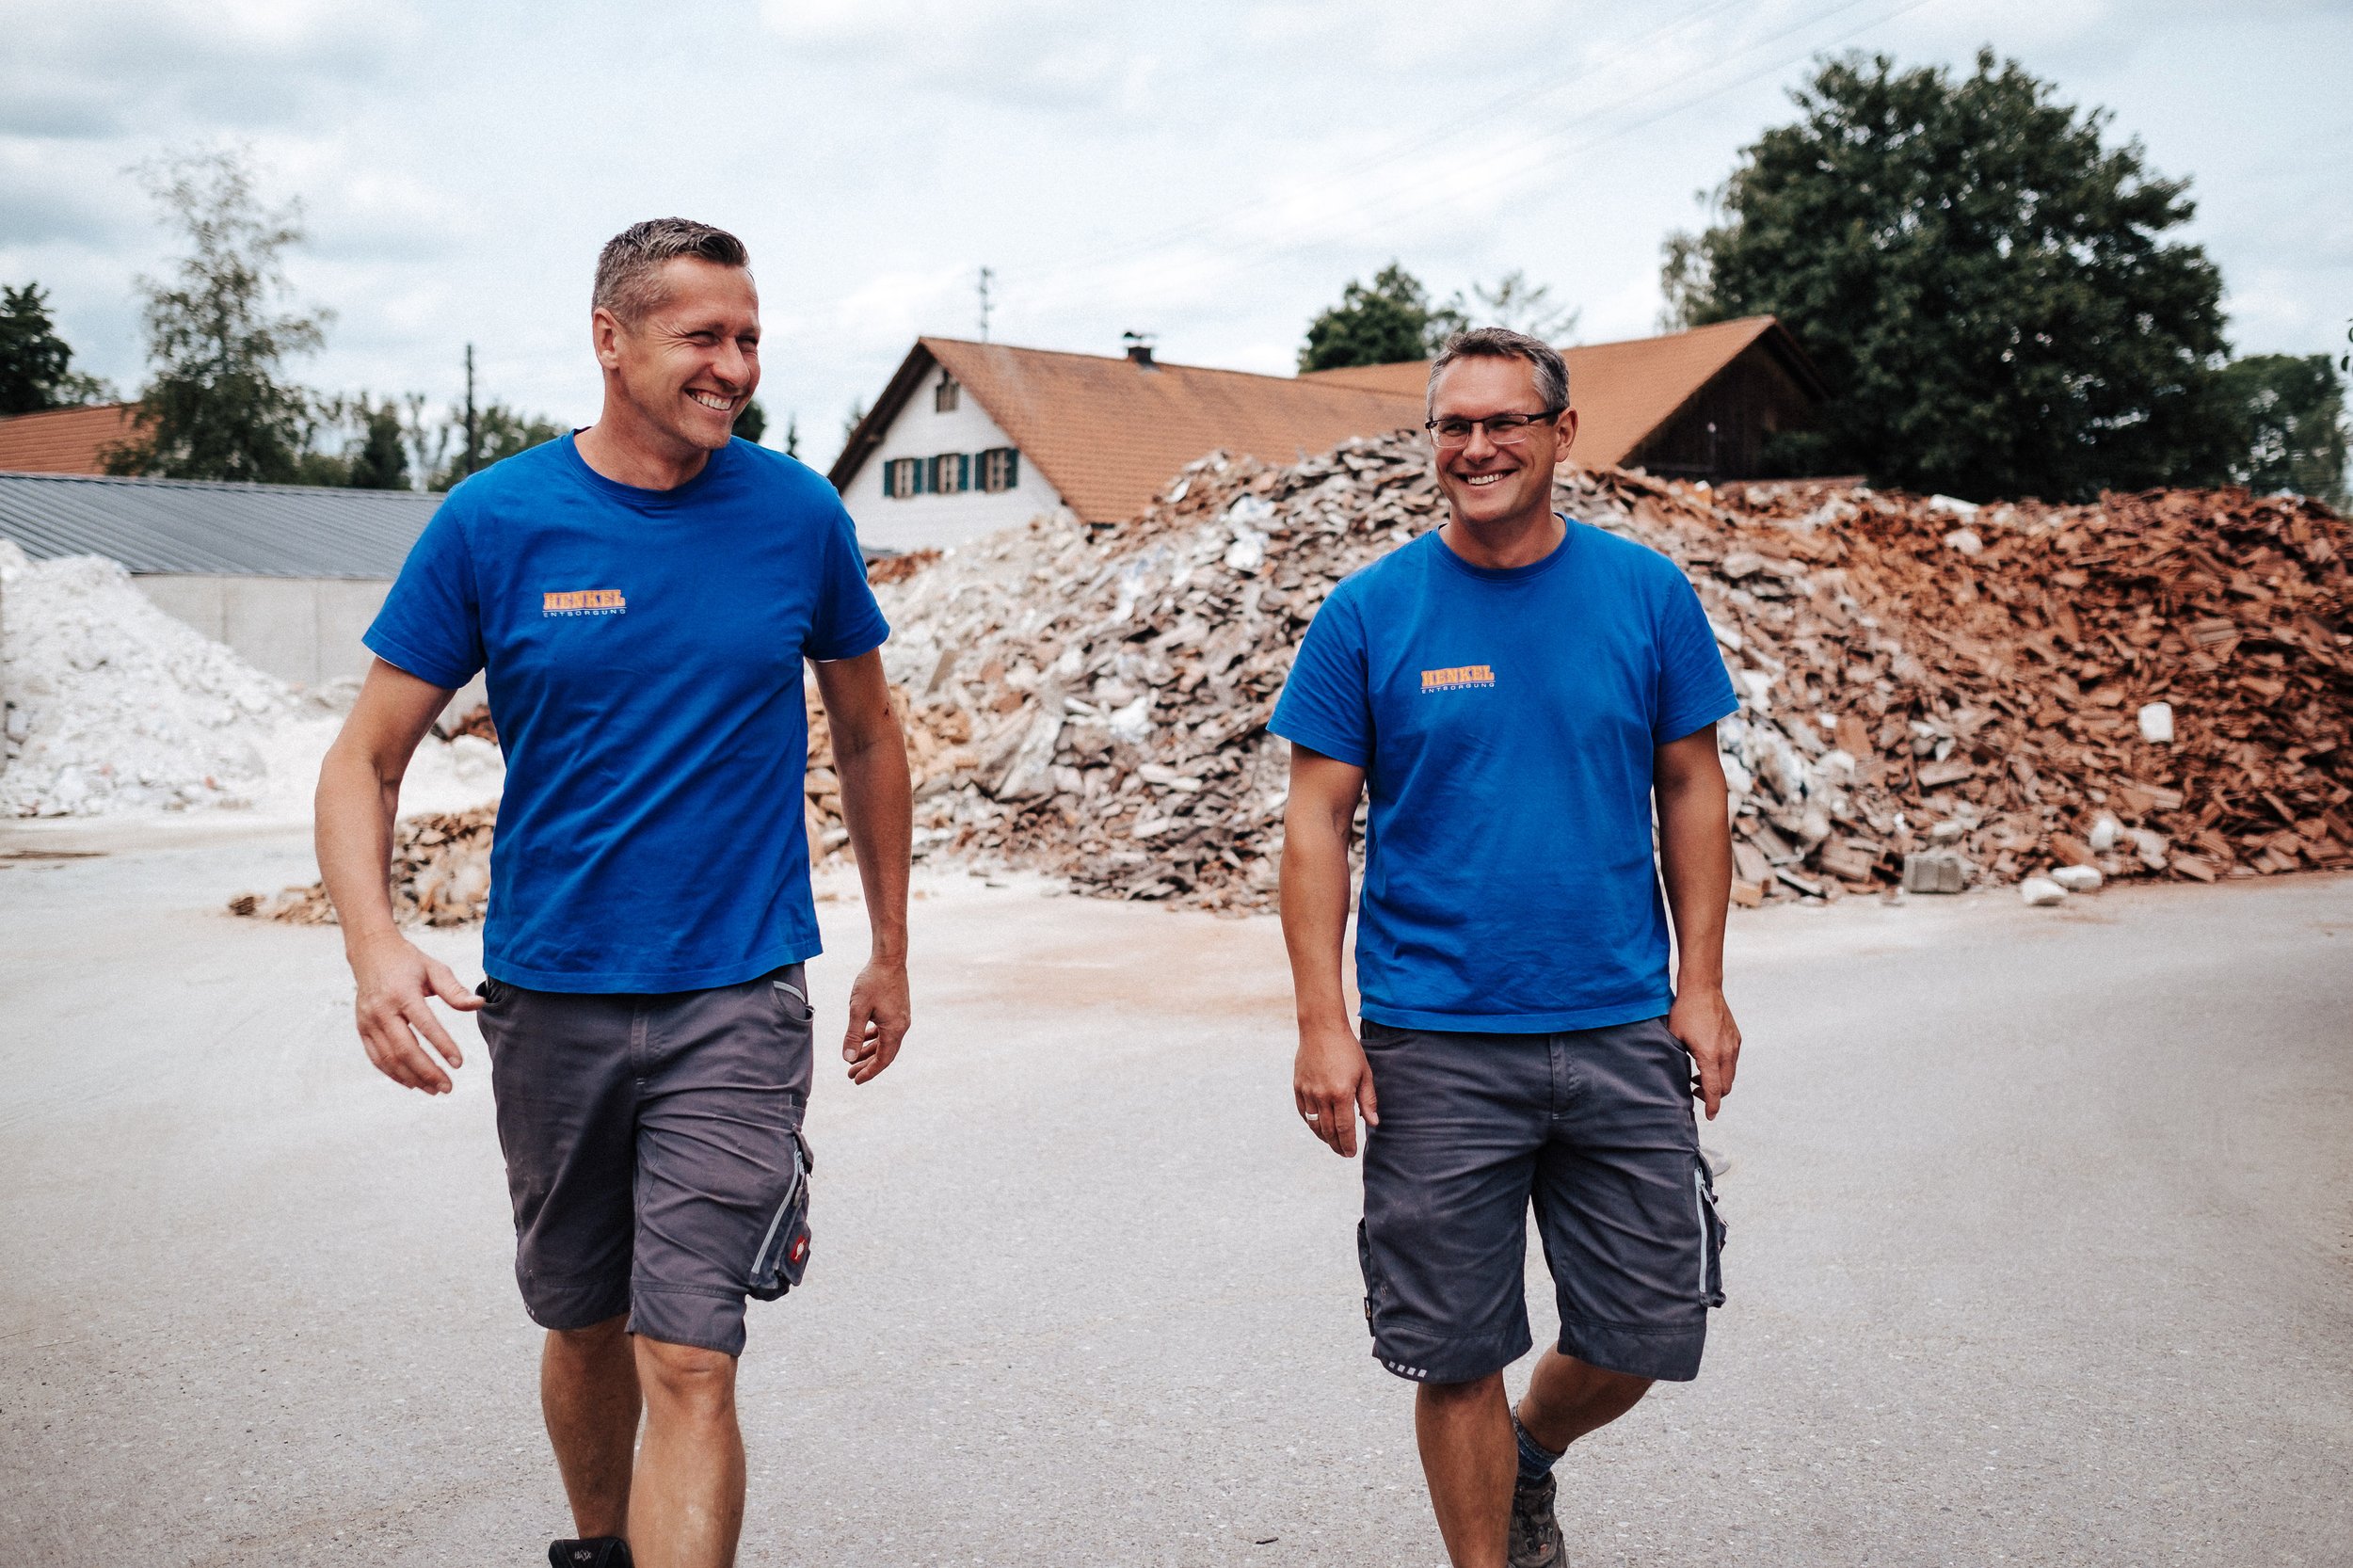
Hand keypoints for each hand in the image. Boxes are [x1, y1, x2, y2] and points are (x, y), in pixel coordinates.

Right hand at [348, 929, 479, 1094]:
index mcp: (402, 993)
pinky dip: (394, 1074)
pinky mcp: (362, 1029)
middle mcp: (382, 1010)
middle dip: (427, 1071)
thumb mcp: (435, 969)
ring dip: (412, 1078)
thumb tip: (479, 1005)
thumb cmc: (409, 962)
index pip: (425, 1025)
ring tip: (435, 1089)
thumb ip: (455, 991)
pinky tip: (413, 1083)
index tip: (459, 1063)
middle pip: (405, 1049)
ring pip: (389, 1058)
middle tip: (448, 1086)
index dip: (442, 1046)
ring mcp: (368, 1021)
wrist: (371, 953)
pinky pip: (377, 1058)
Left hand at [842, 956, 909, 1084]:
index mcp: (894, 1029)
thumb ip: (853, 1035)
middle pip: (885, 1054)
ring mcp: (901, 1018)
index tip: (855, 1080)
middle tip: (850, 1074)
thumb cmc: (872, 982)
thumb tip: (848, 1059)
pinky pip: (886, 1032)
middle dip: (867, 1065)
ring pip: (885, 1043)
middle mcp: (901, 1026)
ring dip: (870, 1052)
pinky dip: (874, 1039)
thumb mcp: (858, 1009)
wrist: (889, 959)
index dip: (869, 1072)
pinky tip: (864, 1039)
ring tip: (854, 1060)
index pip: (882, 1059)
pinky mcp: (898, 1011)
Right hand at [1293, 1019, 1378, 1156]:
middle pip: (1328, 1131)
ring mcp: (1308, 1091)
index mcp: (1341, 1093)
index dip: (1348, 1144)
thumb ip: (1368, 1100)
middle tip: (1344, 1153)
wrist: (1321, 1028)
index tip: (1351, 1153)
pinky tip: (1318, 1126)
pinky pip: (1303, 1112)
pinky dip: (1310, 1123)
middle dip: (1337, 1145)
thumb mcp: (1364, 1073)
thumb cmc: (1347, 1049)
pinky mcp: (1298, 1086)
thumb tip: (1373, 1123)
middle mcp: (1322, 1096)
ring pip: (1314, 1124)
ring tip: (1332, 1143)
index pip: (1345, 1129)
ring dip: (1323, 1137)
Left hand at [1669, 983, 1741, 1119]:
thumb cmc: (1685, 1011)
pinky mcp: (1736, 1038)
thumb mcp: (1675, 1037)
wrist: (1703, 988)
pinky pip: (1732, 1061)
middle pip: (1725, 1086)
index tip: (1709, 1116)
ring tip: (1698, 1077)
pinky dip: (1723, 1068)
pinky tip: (1708, 1061)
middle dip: (1713, 1095)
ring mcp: (1733, 1045)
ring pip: (1730, 1074)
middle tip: (1695, 1092)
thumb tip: (1674, 1075)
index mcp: (1709, 1055)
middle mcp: (1725, 1052)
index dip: (1711, 1106)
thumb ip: (1677, 1058)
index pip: (1713, 1089)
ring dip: (1718, 1081)